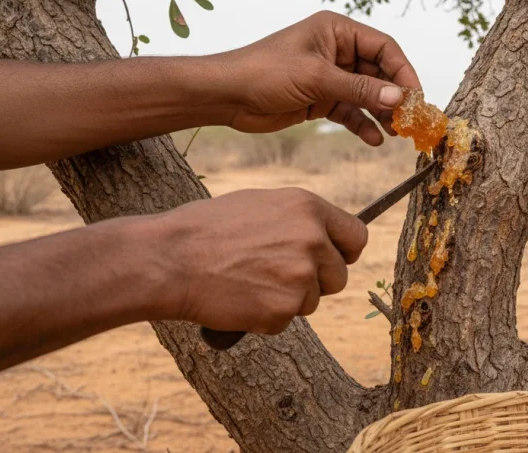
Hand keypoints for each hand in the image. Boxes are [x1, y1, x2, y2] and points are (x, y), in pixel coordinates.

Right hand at [153, 188, 367, 334]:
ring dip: (287, 300)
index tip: (335, 260)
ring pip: (312, 301)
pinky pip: (285, 321)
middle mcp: (312, 239)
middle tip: (277, 278)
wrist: (171, 259)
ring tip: (249, 282)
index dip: (345, 252)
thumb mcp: (260, 205)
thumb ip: (297, 220)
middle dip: (316, 282)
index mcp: (308, 208)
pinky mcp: (284, 308)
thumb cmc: (206, 230)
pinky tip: (239, 299)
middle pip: (338, 276)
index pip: (356, 236)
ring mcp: (301, 275)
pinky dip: (265, 318)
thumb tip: (322, 236)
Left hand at [218, 11, 420, 145]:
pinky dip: (362, 124)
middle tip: (411, 120)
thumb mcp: (317, 79)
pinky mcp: (321, 99)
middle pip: (379, 72)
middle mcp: (337, 50)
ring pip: (367, 94)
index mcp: (337, 31)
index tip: (416, 97)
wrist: (227, 95)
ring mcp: (330, 76)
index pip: (384, 47)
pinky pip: (350, 111)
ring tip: (397, 132)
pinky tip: (374, 139)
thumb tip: (398, 99)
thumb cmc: (265, 72)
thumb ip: (359, 89)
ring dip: (382, 113)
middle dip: (394, 96)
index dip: (403, 71)